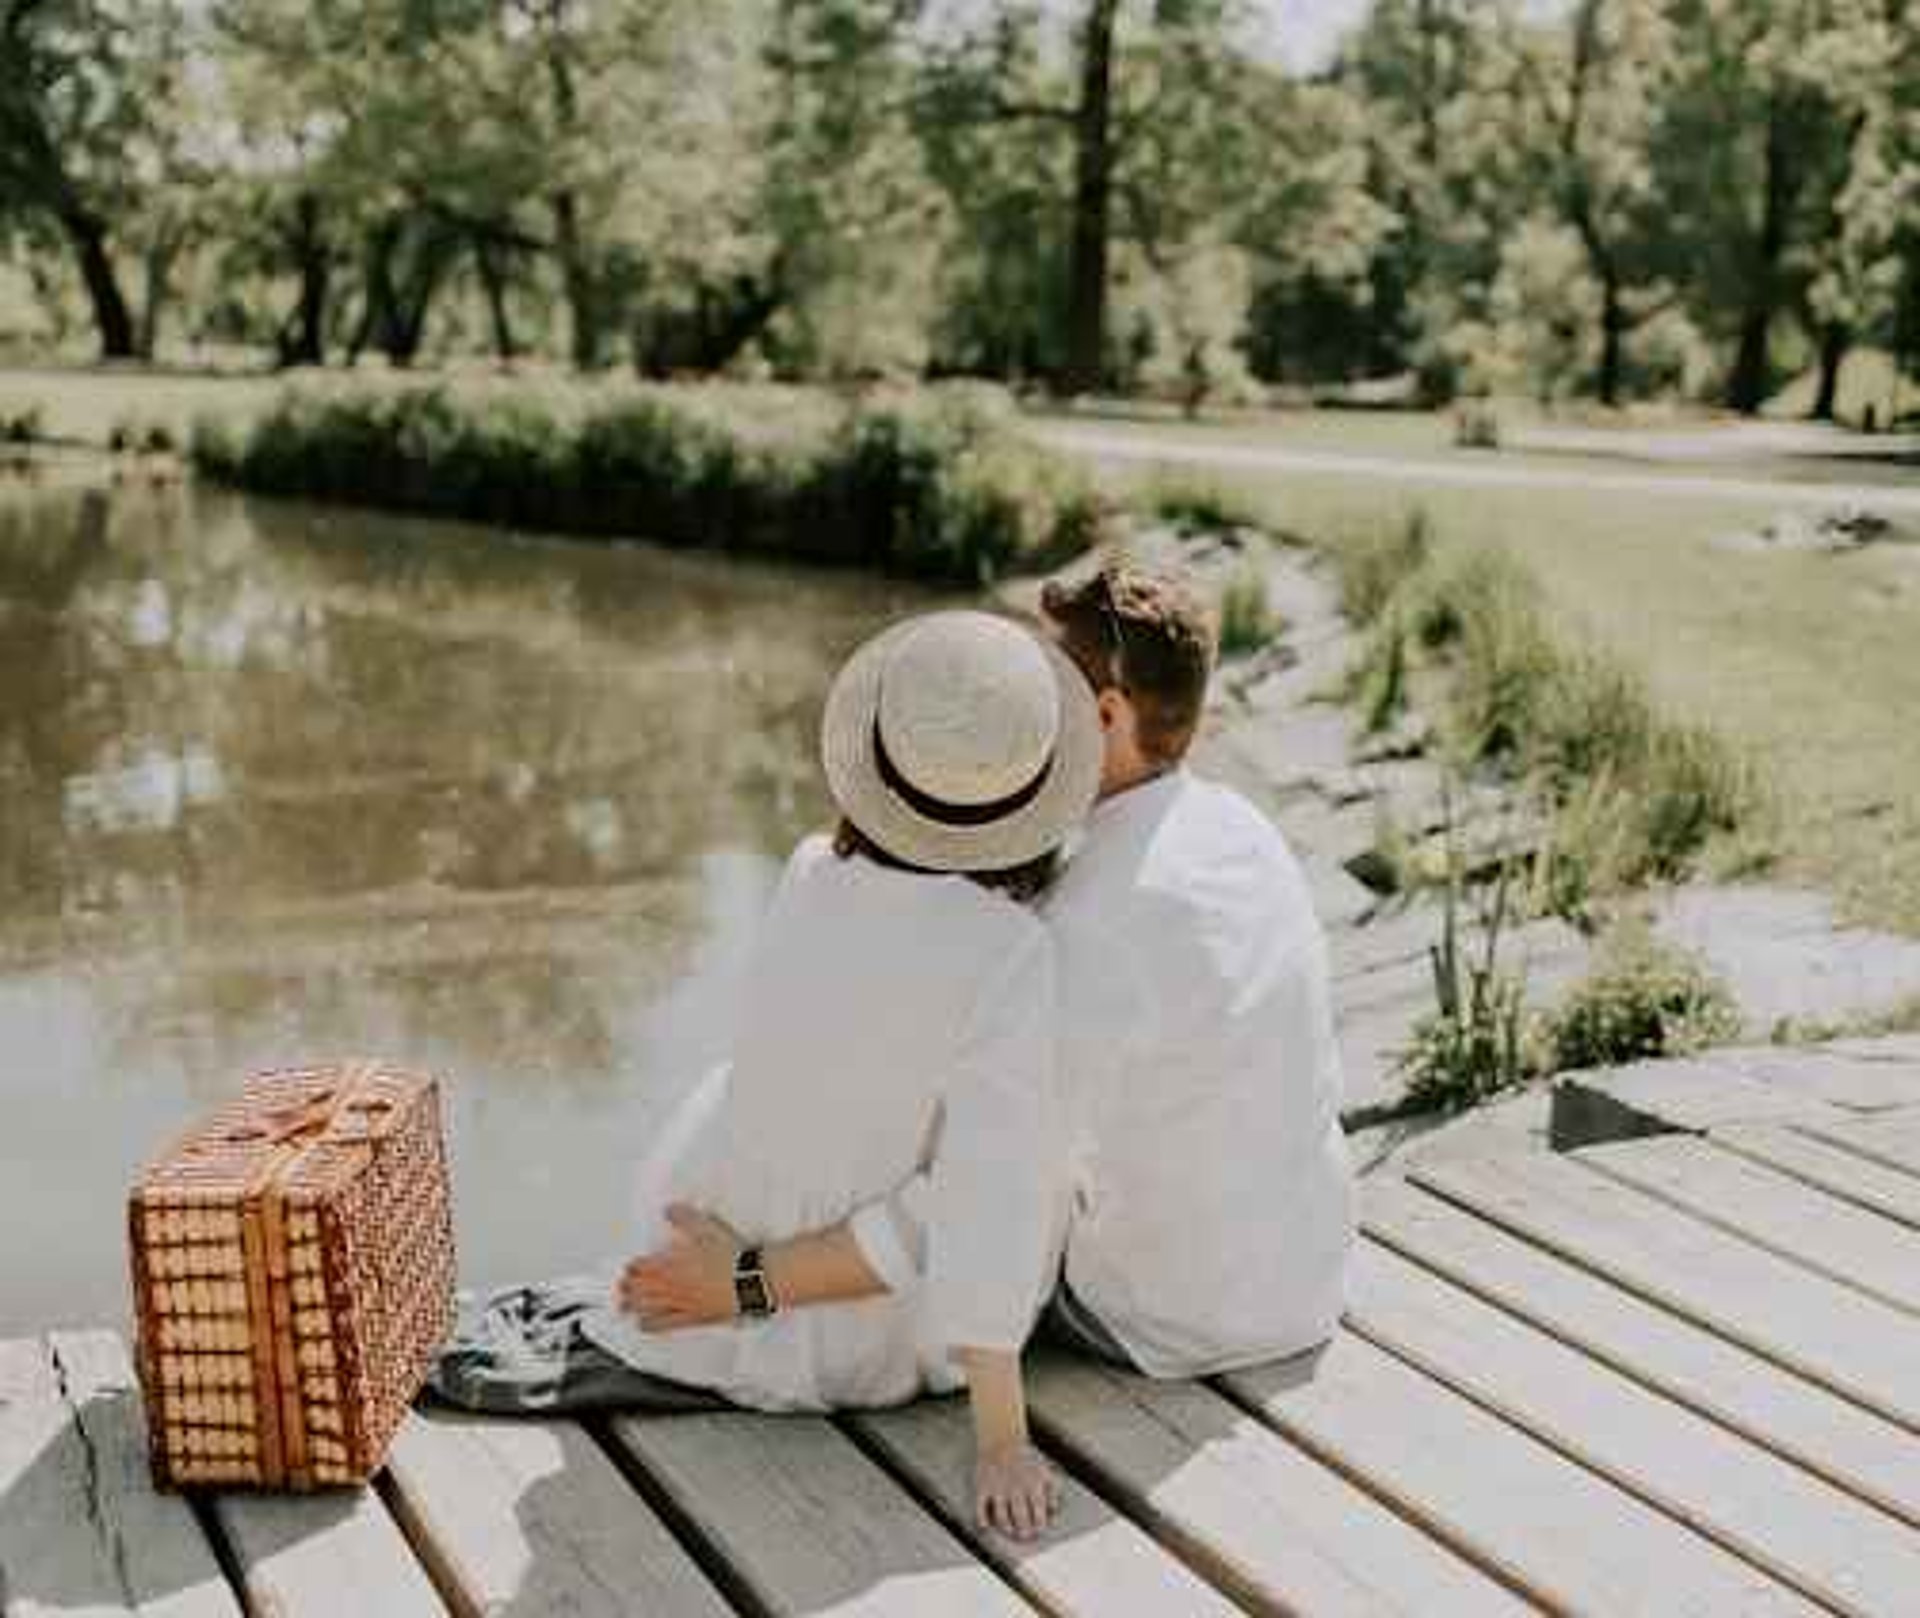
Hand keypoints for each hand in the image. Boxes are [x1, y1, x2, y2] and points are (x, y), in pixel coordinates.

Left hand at [617, 1204, 743, 1331]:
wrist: (750, 1280)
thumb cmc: (730, 1258)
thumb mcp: (707, 1228)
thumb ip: (685, 1218)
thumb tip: (670, 1209)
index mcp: (672, 1263)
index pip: (643, 1266)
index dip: (633, 1267)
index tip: (628, 1267)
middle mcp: (672, 1285)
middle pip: (641, 1287)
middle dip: (628, 1287)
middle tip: (621, 1287)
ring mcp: (680, 1303)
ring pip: (647, 1306)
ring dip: (632, 1306)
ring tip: (623, 1306)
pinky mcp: (692, 1317)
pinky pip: (665, 1324)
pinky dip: (650, 1325)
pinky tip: (642, 1325)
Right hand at [974, 1440, 1061, 1541]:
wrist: (1002, 1439)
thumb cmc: (1025, 1459)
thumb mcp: (1044, 1474)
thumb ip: (1052, 1495)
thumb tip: (1054, 1516)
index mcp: (1033, 1485)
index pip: (1039, 1514)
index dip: (1039, 1525)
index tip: (1038, 1530)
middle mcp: (1016, 1489)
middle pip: (1021, 1519)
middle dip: (1024, 1532)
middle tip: (1024, 1536)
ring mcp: (998, 1489)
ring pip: (1002, 1518)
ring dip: (1007, 1528)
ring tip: (1011, 1531)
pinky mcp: (983, 1487)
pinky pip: (981, 1508)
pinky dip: (983, 1519)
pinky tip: (987, 1525)